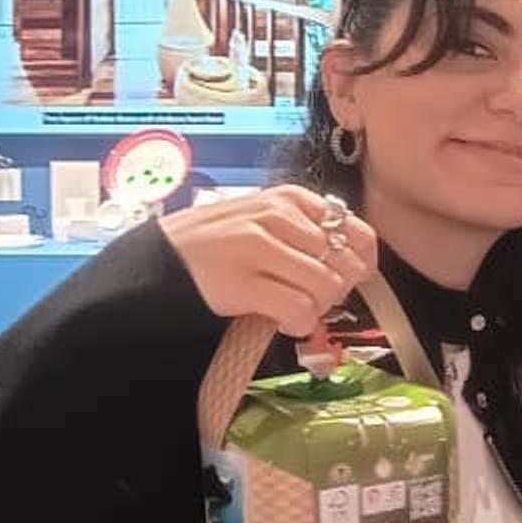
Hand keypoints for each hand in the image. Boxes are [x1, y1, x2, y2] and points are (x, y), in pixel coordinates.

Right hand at [161, 186, 377, 340]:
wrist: (159, 261)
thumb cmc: (218, 243)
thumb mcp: (264, 218)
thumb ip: (306, 229)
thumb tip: (356, 259)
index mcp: (289, 198)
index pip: (357, 230)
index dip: (361, 261)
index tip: (350, 277)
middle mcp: (278, 217)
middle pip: (345, 263)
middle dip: (338, 289)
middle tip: (314, 297)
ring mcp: (259, 248)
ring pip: (326, 287)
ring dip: (316, 309)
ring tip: (292, 308)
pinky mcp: (244, 283)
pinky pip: (299, 311)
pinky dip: (298, 324)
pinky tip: (280, 321)